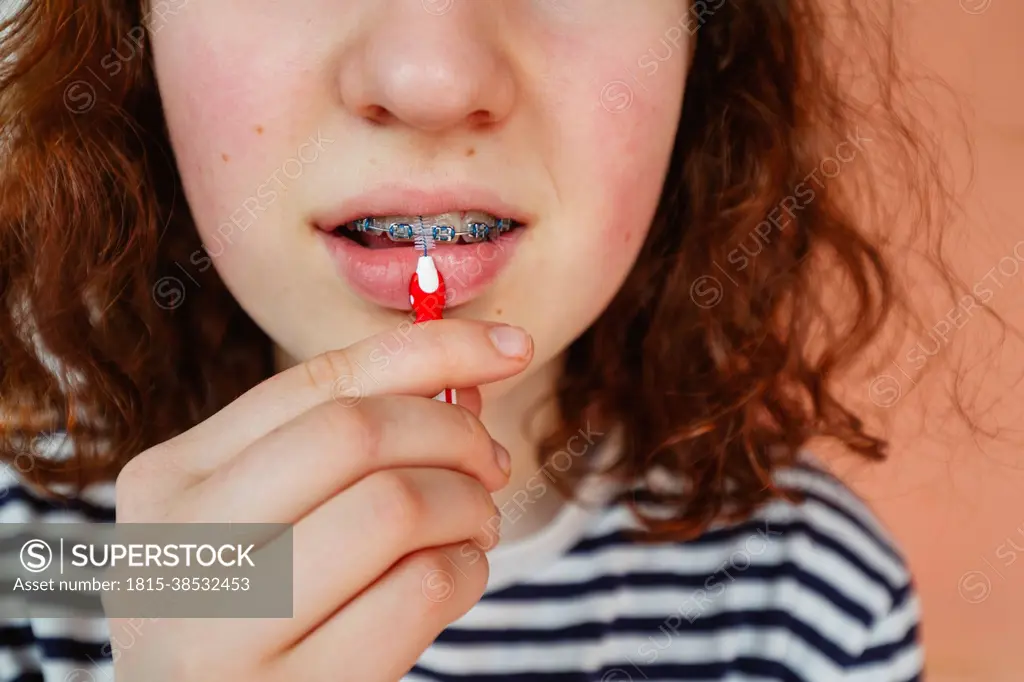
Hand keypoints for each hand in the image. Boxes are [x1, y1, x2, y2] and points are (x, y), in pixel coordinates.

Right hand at [110, 320, 532, 681]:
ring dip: (468, 506)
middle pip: (357, 433)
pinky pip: (419, 590)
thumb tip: (464, 378)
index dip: (430, 350)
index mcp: (168, 480)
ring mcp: (225, 630)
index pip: (318, 382)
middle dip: (455, 432)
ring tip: (476, 525)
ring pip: (396, 505)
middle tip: (491, 462)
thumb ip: (341, 446)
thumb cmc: (251, 613)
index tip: (509, 346)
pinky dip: (466, 570)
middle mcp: (181, 547)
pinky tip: (456, 576)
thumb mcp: (262, 517)